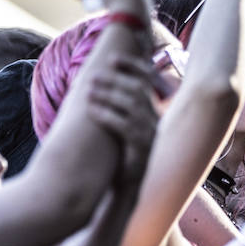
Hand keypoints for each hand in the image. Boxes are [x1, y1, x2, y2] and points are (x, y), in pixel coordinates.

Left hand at [86, 55, 158, 190]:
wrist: (125, 187)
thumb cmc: (119, 154)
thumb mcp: (122, 126)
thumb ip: (118, 106)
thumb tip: (97, 82)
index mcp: (153, 111)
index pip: (149, 80)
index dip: (133, 66)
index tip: (112, 59)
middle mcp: (156, 120)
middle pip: (138, 90)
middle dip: (115, 79)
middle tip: (93, 77)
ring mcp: (150, 134)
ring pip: (131, 106)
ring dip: (108, 95)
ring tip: (89, 91)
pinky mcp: (141, 148)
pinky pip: (124, 126)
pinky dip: (107, 115)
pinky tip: (91, 111)